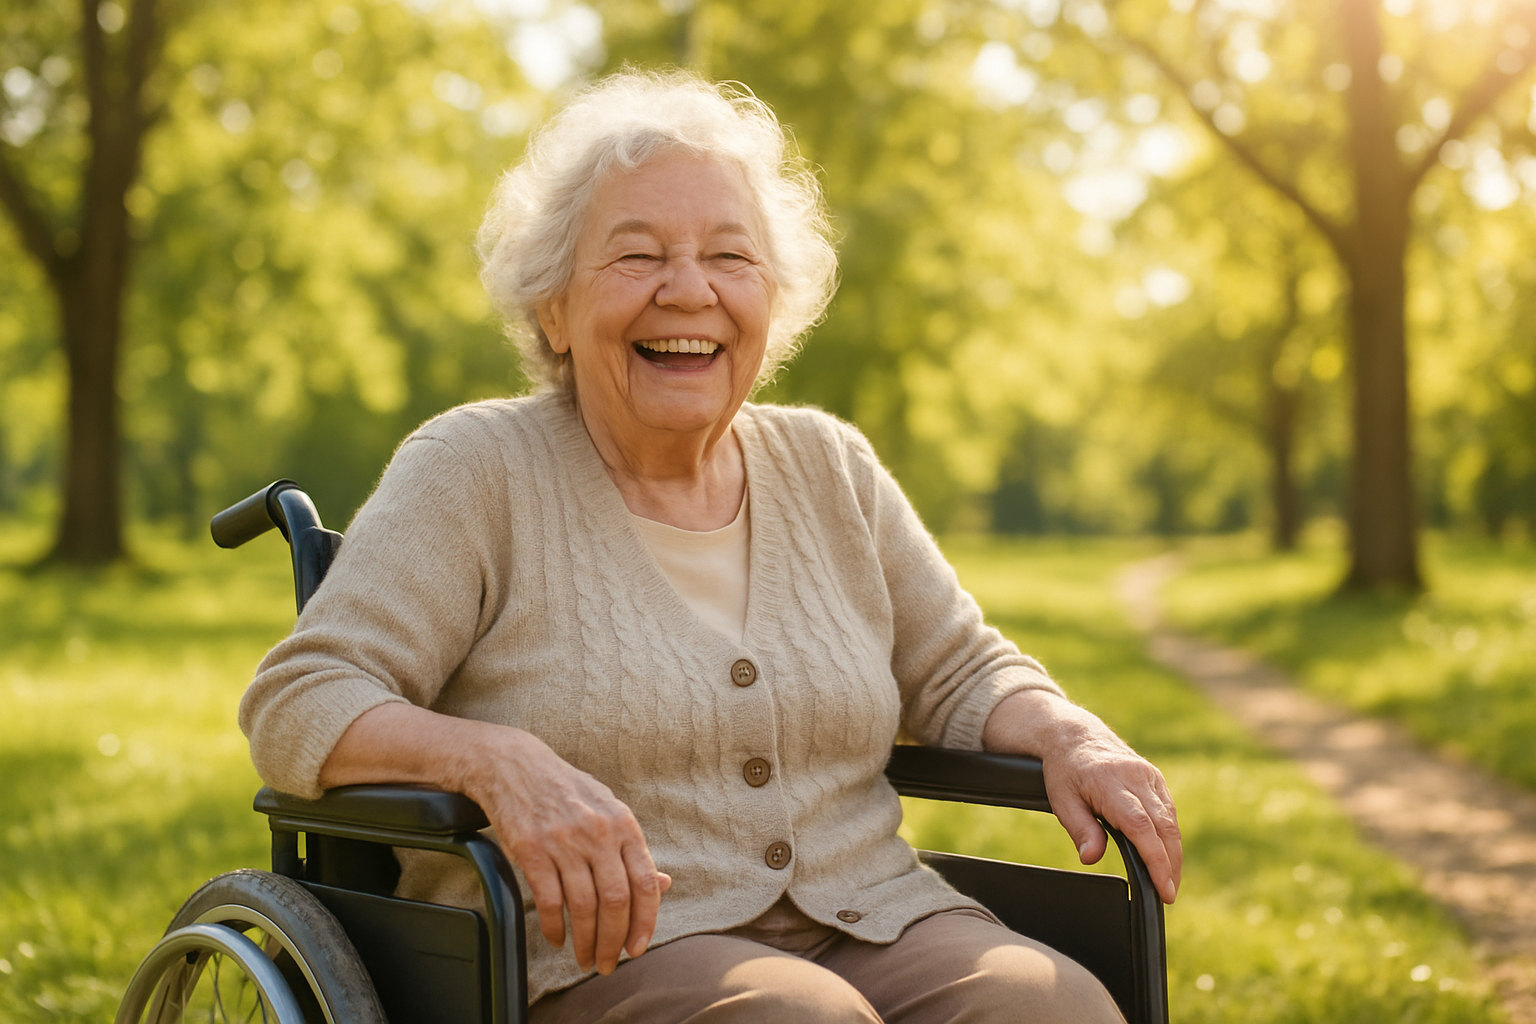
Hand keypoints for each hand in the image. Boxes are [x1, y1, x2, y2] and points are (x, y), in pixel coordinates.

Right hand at [457, 727, 672, 973]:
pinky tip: (558, 938)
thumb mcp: (609, 811)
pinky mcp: (531, 849)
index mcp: (623, 824)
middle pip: (615, 901)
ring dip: (585, 942)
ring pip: (583, 907)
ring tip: (584, 958)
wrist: (516, 766)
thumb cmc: (568, 793)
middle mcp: (597, 832)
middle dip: (614, 942)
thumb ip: (633, 850)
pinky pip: (548, 901)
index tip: (637, 949)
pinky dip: (554, 927)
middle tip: (608, 964)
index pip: (645, 883)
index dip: (645, 923)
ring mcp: (563, 841)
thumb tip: (664, 884)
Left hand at [982, 689, 1181, 903]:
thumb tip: (1091, 859)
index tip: (1163, 887)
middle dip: (1171, 864)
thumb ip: (1080, 829)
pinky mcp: (1155, 777)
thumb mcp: (1061, 801)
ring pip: (1170, 819)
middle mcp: (1135, 776)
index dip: (1156, 860)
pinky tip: (1167, 854)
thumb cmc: (1065, 771)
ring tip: (1169, 881)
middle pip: (1163, 826)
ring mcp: (1148, 775)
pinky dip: (1170, 834)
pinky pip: (1168, 810)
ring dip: (1174, 852)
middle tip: (1169, 894)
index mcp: (1110, 783)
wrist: (1074, 735)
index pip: (1141, 827)